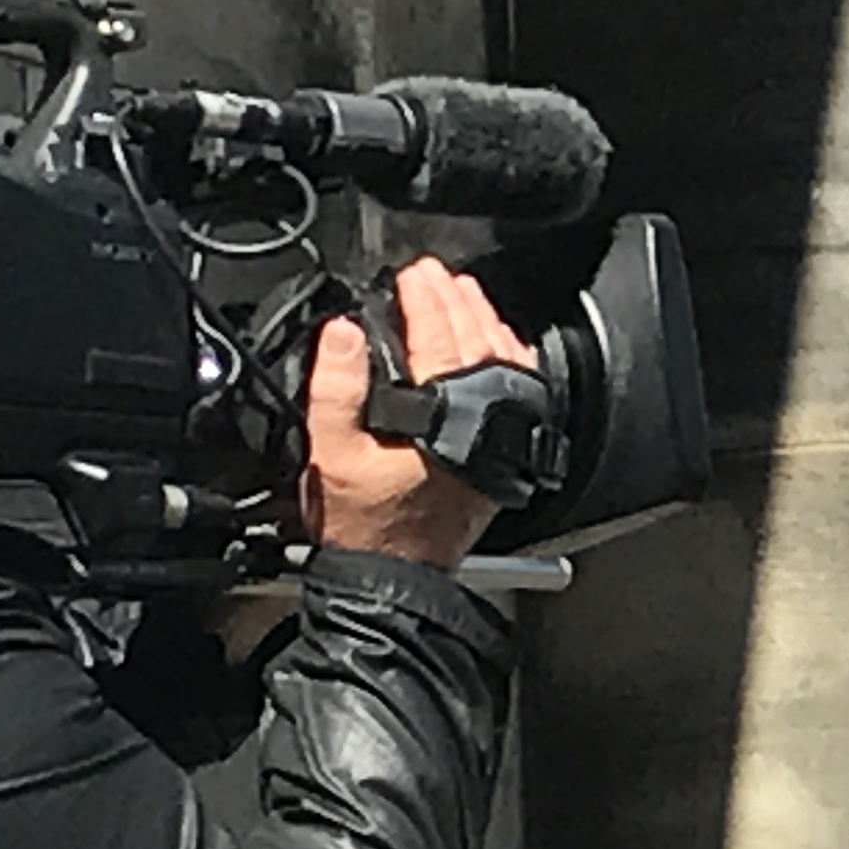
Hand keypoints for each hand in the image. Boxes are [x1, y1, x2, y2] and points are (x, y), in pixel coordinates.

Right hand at [301, 256, 534, 568]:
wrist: (396, 574)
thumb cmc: (365, 524)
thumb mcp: (331, 453)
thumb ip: (336, 389)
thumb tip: (344, 333)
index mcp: (442, 418)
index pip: (438, 338)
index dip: (423, 300)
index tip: (411, 275)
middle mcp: (482, 423)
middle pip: (478, 342)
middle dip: (455, 301)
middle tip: (434, 274)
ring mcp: (501, 438)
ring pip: (504, 362)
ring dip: (482, 322)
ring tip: (462, 295)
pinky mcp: (506, 452)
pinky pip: (517, 390)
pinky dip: (505, 357)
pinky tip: (493, 344)